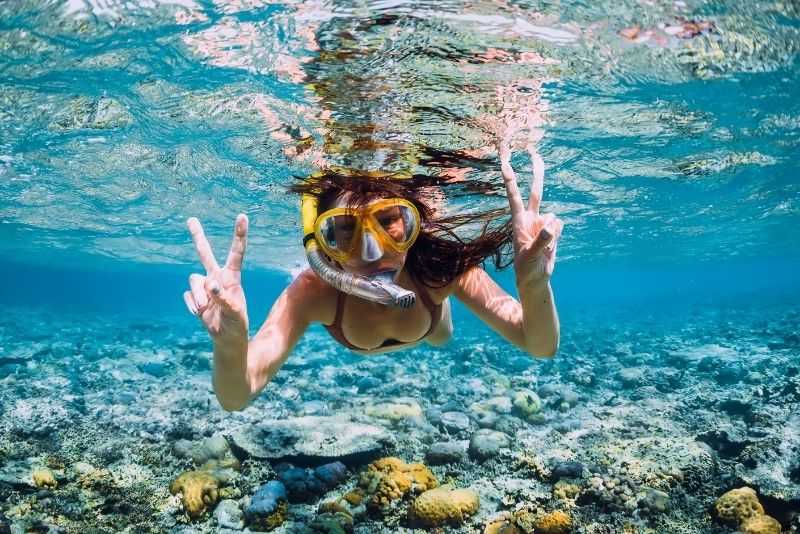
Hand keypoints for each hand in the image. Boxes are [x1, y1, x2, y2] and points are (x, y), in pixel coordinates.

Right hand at [184, 214, 249, 340]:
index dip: (239, 234)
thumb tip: (210, 285)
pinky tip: (201, 313)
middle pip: (205, 253)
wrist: (226, 337)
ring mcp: (204, 286)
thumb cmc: (237, 323)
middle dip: (198, 236)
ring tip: (204, 309)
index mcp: (232, 277)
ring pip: (193, 280)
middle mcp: (217, 277)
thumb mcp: (235, 313)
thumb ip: (224, 298)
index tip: (242, 216)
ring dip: (198, 296)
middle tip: (191, 219)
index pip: (236, 252)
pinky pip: (187, 295)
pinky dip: (193, 306)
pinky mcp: (195, 296)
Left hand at [499, 142, 563, 284]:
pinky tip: (550, 247)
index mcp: (519, 222)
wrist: (535, 278)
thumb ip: (542, 240)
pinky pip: (559, 226)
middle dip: (537, 173)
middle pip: (536, 191)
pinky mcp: (553, 230)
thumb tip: (552, 222)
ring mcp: (542, 223)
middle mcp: (531, 218)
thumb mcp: (531, 257)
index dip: (511, 180)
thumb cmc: (526, 269)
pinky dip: (557, 237)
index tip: (505, 163)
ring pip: (553, 218)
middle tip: (534, 152)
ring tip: (543, 249)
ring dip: (552, 233)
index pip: (514, 196)